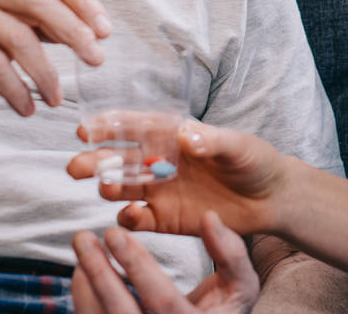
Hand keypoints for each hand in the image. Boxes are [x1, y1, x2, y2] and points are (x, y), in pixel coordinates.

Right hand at [0, 0, 111, 114]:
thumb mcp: (5, 23)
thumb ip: (42, 20)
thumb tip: (95, 31)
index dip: (83, 0)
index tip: (105, 32)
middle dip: (75, 32)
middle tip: (96, 61)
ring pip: (18, 38)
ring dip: (46, 73)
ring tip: (57, 99)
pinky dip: (17, 90)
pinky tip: (28, 107)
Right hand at [68, 120, 288, 238]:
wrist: (270, 199)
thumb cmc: (254, 161)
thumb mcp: (237, 146)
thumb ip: (212, 140)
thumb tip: (186, 135)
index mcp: (173, 136)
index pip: (134, 128)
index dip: (109, 127)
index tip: (87, 129)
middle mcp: (160, 161)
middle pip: (119, 159)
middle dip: (96, 161)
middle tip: (76, 166)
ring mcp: (161, 191)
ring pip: (122, 188)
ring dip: (108, 187)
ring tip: (105, 188)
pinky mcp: (166, 219)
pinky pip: (138, 219)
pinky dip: (128, 218)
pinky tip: (131, 215)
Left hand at [70, 211, 259, 313]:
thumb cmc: (225, 309)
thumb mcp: (241, 284)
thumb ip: (231, 253)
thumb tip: (209, 217)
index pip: (161, 299)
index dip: (136, 266)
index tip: (114, 232)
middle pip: (121, 311)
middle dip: (98, 272)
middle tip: (83, 238)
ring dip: (86, 284)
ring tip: (83, 249)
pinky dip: (85, 297)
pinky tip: (85, 270)